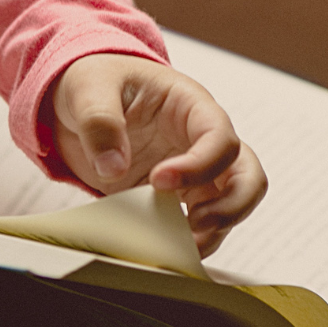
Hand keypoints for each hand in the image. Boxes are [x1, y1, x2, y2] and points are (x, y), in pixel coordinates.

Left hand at [51, 53, 266, 255]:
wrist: (80, 100)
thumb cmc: (95, 80)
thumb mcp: (88, 87)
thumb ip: (99, 122)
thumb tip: (114, 167)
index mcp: (189, 104)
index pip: (219, 137)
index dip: (199, 164)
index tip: (159, 180)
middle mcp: (200, 139)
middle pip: (246, 175)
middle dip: (231, 206)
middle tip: (194, 225)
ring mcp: (192, 169)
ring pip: (231, 204)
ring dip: (215, 230)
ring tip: (179, 244)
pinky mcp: (176, 195)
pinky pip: (199, 221)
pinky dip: (190, 239)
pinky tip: (166, 247)